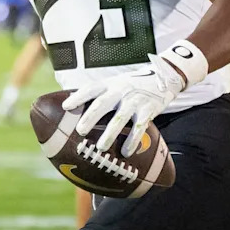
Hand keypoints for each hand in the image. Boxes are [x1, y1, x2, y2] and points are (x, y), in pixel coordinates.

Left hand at [62, 54, 185, 156]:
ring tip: (100, 148)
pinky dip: (132, 140)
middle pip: (103, 103)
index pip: (91, 88)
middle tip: (80, 130)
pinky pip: (139, 127)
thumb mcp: (115, 83)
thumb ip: (100, 93)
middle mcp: (120, 90)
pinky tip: (125, 152)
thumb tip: (73, 105)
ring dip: (110, 133)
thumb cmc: (131, 85)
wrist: (163, 77)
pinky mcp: (148, 110)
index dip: (78, 96)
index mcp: (109, 84)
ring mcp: (135, 100)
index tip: (65, 106)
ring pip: (120, 118)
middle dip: (90, 116)